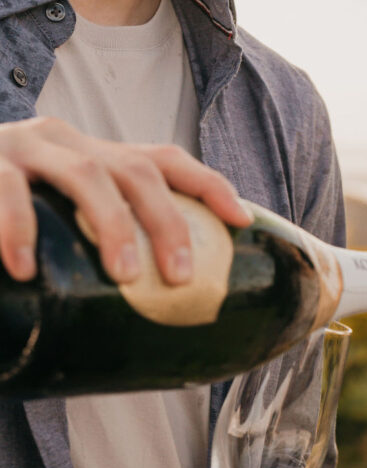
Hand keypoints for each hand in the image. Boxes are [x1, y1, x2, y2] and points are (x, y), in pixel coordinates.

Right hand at [0, 116, 251, 283]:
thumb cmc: (16, 219)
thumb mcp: (64, 225)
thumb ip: (97, 250)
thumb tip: (155, 323)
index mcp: (96, 159)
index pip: (164, 160)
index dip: (208, 185)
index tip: (242, 220)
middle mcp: (69, 144)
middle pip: (138, 170)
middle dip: (168, 222)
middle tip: (181, 277)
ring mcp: (27, 148)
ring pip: (85, 174)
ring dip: (112, 225)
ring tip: (125, 275)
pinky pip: (8, 190)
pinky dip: (17, 229)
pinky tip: (24, 269)